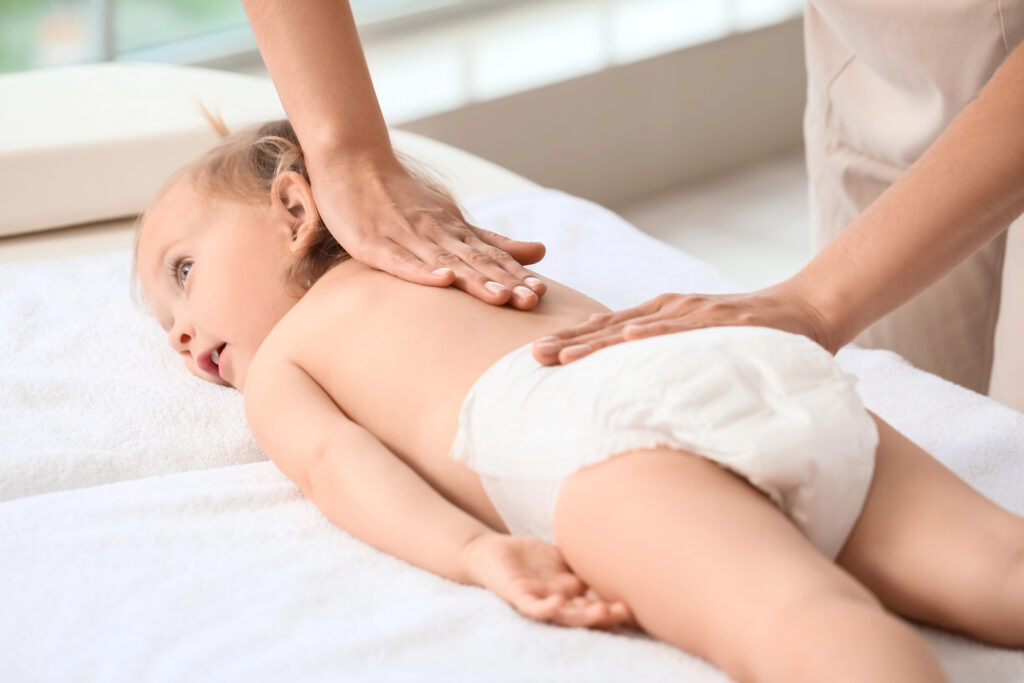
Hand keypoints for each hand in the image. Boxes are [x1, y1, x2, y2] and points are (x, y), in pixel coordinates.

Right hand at [309, 156, 548, 308]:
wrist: (351, 164)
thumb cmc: (401, 198)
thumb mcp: (452, 219)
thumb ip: (493, 241)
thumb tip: (541, 252)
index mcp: (455, 231)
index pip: (491, 256)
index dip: (517, 275)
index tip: (542, 293)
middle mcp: (436, 233)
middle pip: (475, 261)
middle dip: (504, 282)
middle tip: (531, 301)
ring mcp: (404, 238)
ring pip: (445, 261)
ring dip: (474, 280)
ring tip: (500, 297)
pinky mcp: (374, 244)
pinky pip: (400, 261)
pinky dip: (422, 271)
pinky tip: (443, 281)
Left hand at [463, 532, 637, 631]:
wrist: (492, 552)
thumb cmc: (530, 557)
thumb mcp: (565, 555)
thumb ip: (587, 553)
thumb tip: (617, 534)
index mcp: (573, 592)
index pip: (599, 602)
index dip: (617, 605)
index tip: (640, 603)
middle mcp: (560, 600)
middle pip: (585, 613)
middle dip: (606, 615)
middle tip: (626, 612)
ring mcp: (540, 599)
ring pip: (564, 614)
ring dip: (582, 616)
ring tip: (600, 613)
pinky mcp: (518, 596)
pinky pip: (533, 606)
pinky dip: (546, 607)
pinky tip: (557, 602)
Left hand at [532, 285, 835, 364]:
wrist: (804, 312)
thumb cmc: (747, 335)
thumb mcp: (698, 346)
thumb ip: (666, 359)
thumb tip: (632, 390)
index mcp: (660, 317)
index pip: (606, 330)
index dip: (571, 341)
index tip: (534, 357)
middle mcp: (670, 310)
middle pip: (609, 328)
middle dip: (569, 342)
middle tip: (531, 358)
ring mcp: (694, 313)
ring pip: (636, 329)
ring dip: (597, 342)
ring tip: (561, 356)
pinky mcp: (721, 319)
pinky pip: (683, 329)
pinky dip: (655, 334)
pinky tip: (628, 340)